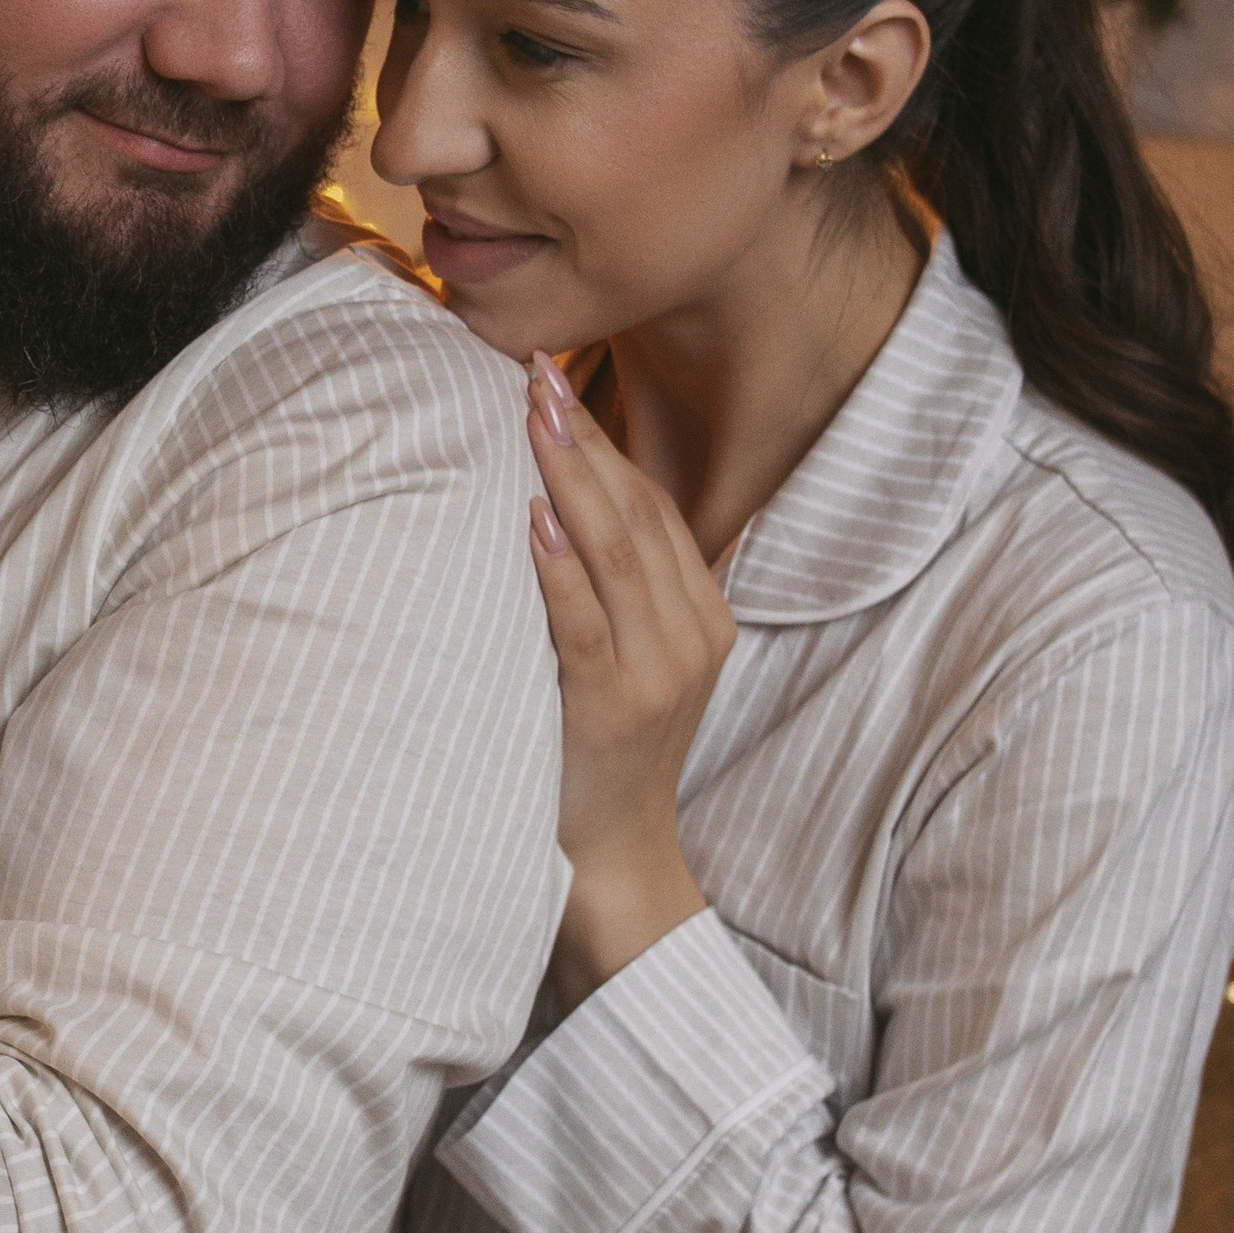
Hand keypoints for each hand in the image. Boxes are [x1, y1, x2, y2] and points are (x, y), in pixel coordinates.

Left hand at [526, 354, 734, 1004]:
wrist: (619, 862)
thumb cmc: (603, 754)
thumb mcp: (626, 662)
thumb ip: (612, 593)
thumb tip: (552, 505)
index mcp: (701, 618)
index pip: (655, 509)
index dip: (607, 442)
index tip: (558, 377)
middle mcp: (691, 636)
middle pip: (639, 515)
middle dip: (586, 437)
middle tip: (538, 369)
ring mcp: (658, 672)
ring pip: (618, 554)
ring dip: (573, 477)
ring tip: (534, 414)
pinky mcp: (613, 706)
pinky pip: (586, 623)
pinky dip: (560, 568)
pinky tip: (532, 519)